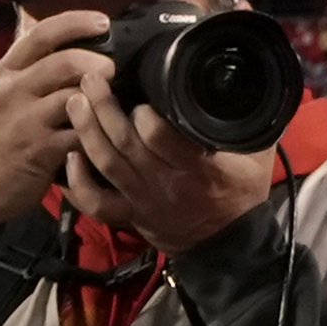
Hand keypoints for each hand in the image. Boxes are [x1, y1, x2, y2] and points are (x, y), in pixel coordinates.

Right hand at [0, 10, 113, 225]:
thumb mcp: (4, 96)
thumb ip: (31, 72)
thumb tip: (72, 46)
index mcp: (5, 72)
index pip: (41, 34)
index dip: (76, 22)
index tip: (103, 21)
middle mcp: (11, 91)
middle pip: (63, 62)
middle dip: (97, 62)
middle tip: (115, 68)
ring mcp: (24, 121)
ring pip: (74, 98)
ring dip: (100, 99)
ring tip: (112, 103)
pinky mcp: (39, 151)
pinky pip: (79, 135)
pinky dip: (96, 133)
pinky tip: (105, 134)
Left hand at [64, 80, 279, 254]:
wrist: (230, 247)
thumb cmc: (242, 194)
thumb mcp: (257, 154)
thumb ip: (251, 119)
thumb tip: (249, 78)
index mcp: (198, 168)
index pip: (160, 136)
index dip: (143, 113)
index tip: (139, 94)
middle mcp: (165, 183)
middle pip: (125, 142)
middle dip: (103, 106)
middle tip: (91, 78)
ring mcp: (142, 200)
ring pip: (106, 163)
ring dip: (86, 130)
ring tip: (75, 101)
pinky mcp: (129, 215)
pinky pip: (95, 202)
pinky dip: (77, 182)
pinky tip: (70, 156)